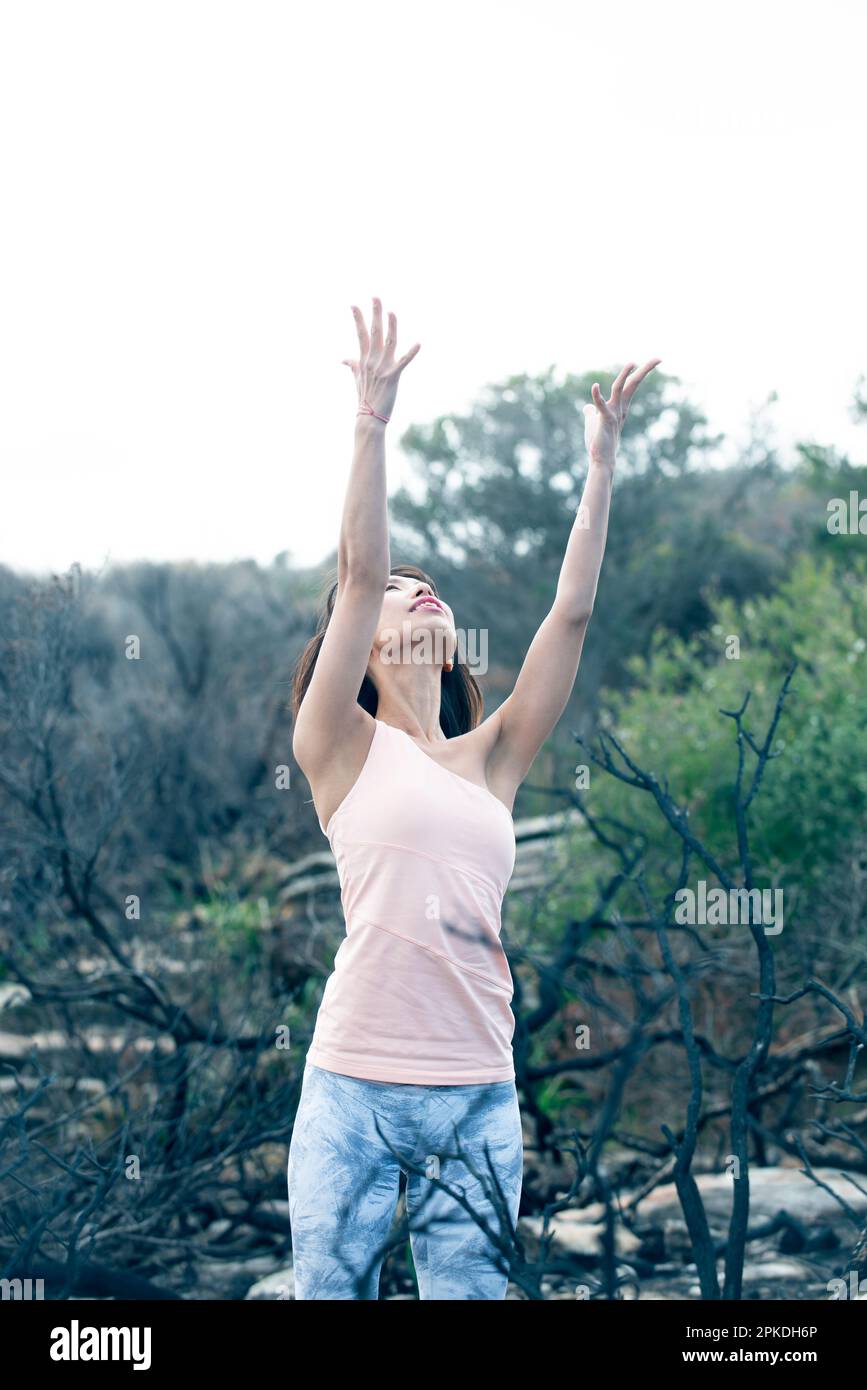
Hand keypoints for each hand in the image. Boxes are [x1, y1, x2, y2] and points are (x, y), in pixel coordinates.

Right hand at [342, 296, 420, 421]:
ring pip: (388, 342)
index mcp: (364, 360)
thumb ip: (352, 366)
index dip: (358, 319)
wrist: (369, 417)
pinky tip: (418, 343)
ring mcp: (382, 369)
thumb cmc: (364, 398)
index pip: (360, 335)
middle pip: (374, 333)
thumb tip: (343, 359)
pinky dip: (411, 353)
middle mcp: (372, 361)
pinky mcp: (393, 377)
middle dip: (375, 314)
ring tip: (391, 312)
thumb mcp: (357, 379)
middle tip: (376, 297)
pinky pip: (403, 362)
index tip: (354, 304)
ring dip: (391, 326)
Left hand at [583, 358, 661, 465]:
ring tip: (632, 362)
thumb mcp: (594, 422)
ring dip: (625, 375)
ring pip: (620, 389)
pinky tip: (595, 386)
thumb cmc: (599, 442)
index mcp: (620, 406)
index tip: (655, 361)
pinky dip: (597, 395)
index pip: (631, 385)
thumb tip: (586, 407)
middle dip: (645, 370)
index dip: (641, 372)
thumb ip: (592, 412)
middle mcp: (620, 407)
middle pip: (633, 384)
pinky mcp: (604, 420)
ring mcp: (614, 413)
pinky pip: (601, 405)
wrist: (601, 459)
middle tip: (659, 358)